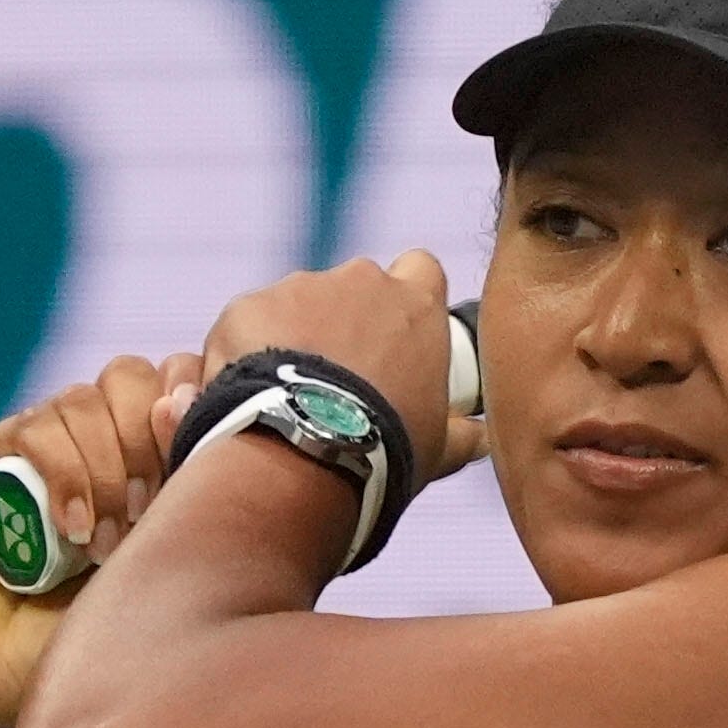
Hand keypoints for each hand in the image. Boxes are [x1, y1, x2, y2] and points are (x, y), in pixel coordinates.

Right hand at [0, 351, 206, 727]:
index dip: (193, 401)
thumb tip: (185, 404)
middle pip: (134, 376)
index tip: (199, 454)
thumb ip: (179, 491)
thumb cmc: (95, 647)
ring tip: (103, 544)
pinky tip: (70, 532)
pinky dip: (62, 473)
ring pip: (85, 399)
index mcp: (148, 462)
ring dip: (105, 468)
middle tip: (147, 513)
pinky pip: (34, 427)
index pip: (179, 382)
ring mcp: (40, 452)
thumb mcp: (161, 568)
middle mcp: (95, 447)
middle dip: (148, 436)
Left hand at [196, 252, 483, 477]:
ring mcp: (299, 289)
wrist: (307, 457)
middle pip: (353, 289)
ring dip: (292, 341)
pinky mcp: (248, 307)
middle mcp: (359, 281)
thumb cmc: (382, 453)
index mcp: (414, 305)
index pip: (420, 270)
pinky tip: (249, 398)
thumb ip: (462, 434)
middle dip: (342, 323)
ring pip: (295, 306)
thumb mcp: (437, 447)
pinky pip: (246, 326)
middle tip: (335, 382)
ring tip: (287, 399)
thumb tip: (483, 438)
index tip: (395, 333)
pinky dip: (245, 356)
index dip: (407, 296)